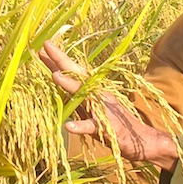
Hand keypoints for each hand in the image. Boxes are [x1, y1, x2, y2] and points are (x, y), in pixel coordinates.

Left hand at [38, 42, 178, 171]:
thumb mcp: (89, 106)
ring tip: (55, 76)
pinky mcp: (106, 127)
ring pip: (83, 96)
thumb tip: (55, 80)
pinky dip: (80, 126)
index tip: (43, 45)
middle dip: (61, 60)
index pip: (73, 71)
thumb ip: (73, 95)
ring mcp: (101, 109)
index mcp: (92, 89)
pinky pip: (91, 126)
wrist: (139, 139)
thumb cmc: (111, 120)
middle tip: (45, 46)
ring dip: (69, 86)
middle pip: (77, 74)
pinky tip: (69, 125)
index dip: (58, 58)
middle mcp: (96, 94)